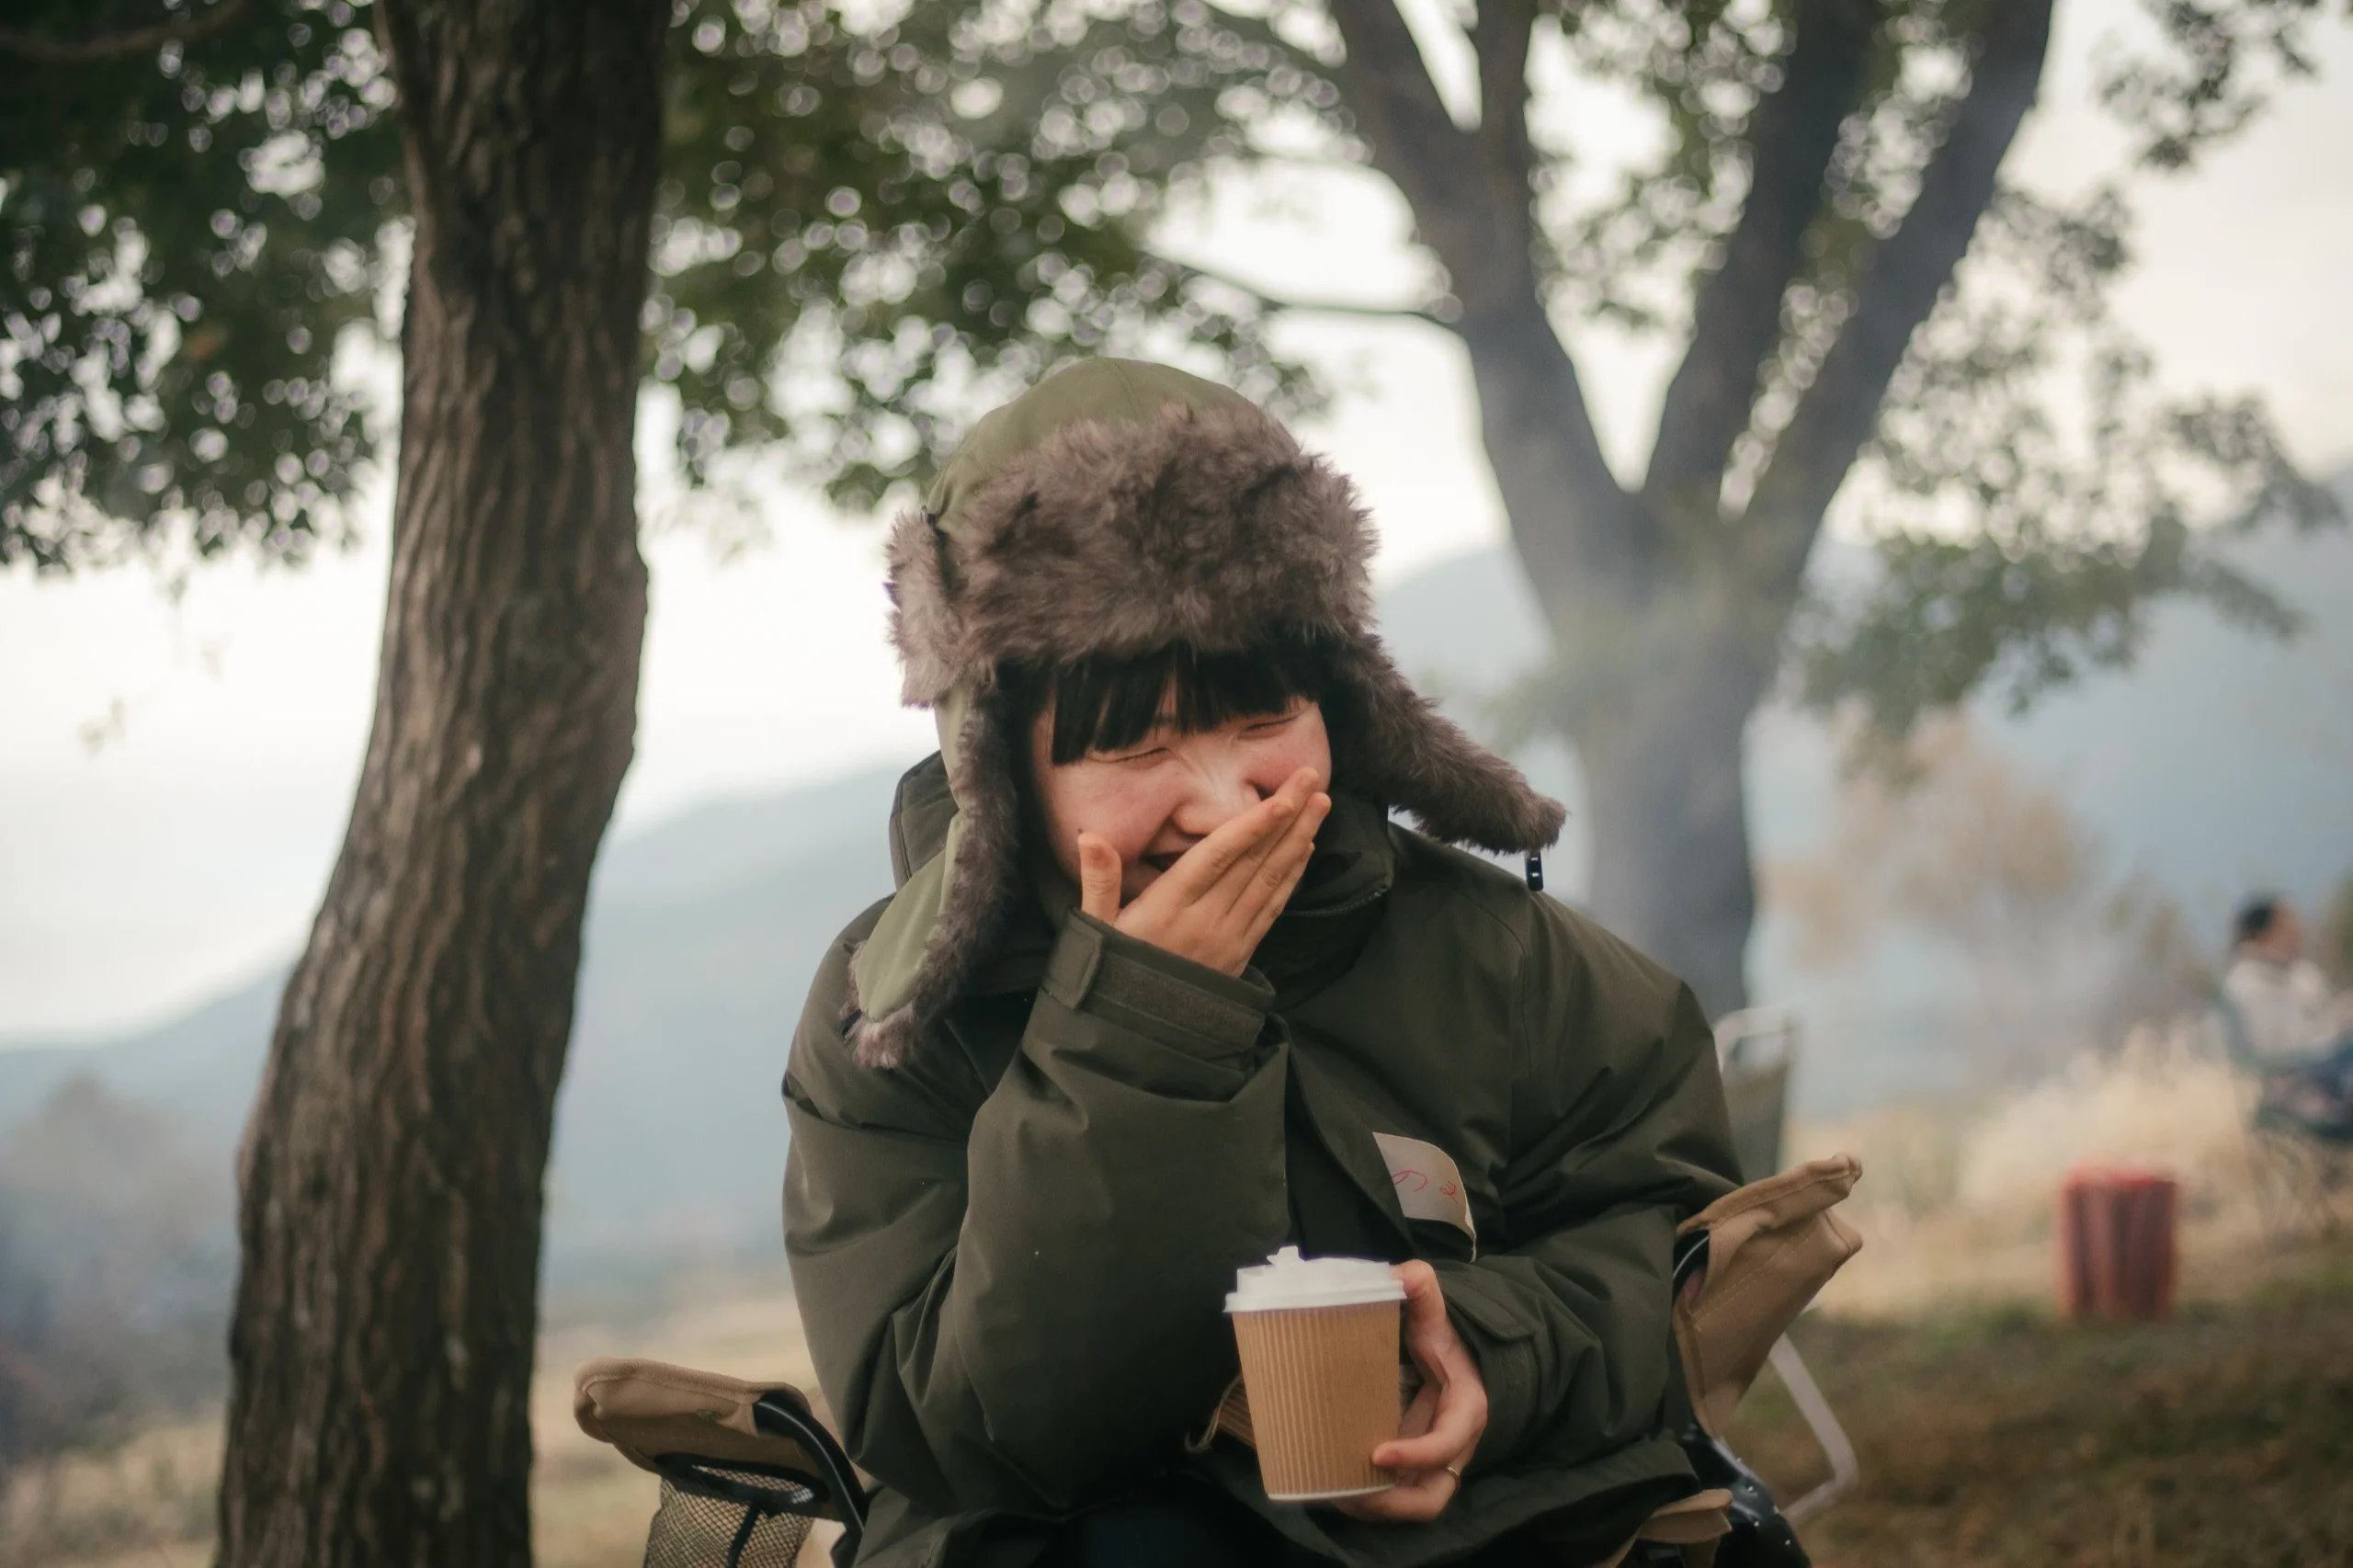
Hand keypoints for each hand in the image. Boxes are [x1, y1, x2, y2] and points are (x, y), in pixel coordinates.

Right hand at [1075, 768, 1328, 976]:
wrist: (1137, 1038)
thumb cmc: (1112, 977)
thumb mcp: (1095, 931)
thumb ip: (1097, 881)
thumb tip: (1090, 836)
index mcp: (1169, 908)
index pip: (1217, 860)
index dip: (1250, 829)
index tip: (1280, 800)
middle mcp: (1206, 920)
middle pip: (1253, 861)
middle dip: (1287, 818)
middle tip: (1313, 777)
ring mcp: (1229, 938)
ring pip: (1270, 881)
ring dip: (1298, 839)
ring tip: (1320, 802)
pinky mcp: (1241, 952)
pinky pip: (1273, 908)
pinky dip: (1292, 875)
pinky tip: (1305, 849)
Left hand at [1336, 1261, 1486, 1522]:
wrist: (1449, 1356)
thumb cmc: (1442, 1340)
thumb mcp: (1436, 1315)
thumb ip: (1422, 1290)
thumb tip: (1400, 1273)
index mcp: (1464, 1411)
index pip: (1447, 1445)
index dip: (1416, 1454)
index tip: (1376, 1453)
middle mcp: (1451, 1448)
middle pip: (1430, 1496)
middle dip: (1391, 1503)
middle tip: (1347, 1493)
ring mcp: (1430, 1463)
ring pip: (1410, 1504)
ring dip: (1373, 1508)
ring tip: (1332, 1495)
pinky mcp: (1411, 1467)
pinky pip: (1393, 1494)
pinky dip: (1367, 1498)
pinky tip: (1331, 1485)